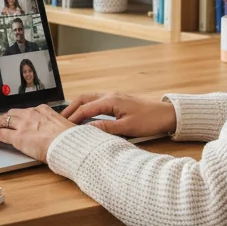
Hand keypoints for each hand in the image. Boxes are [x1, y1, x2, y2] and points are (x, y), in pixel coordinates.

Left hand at [0, 104, 74, 162]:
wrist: (68, 145)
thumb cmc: (71, 139)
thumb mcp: (65, 125)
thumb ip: (57, 125)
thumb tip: (61, 130)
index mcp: (43, 110)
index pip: (27, 110)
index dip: (19, 115)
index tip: (17, 118)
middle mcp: (31, 114)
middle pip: (13, 113)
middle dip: (6, 117)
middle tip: (1, 122)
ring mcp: (23, 125)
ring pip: (4, 120)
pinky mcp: (18, 137)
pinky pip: (1, 134)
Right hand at [61, 92, 175, 138]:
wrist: (166, 114)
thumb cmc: (149, 120)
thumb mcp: (127, 128)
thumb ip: (106, 128)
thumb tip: (87, 130)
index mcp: (110, 100)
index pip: (85, 108)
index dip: (73, 118)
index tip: (63, 127)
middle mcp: (109, 95)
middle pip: (83, 98)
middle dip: (71, 108)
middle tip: (60, 120)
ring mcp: (113, 96)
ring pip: (89, 98)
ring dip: (78, 106)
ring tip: (69, 117)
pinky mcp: (117, 100)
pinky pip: (96, 100)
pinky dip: (87, 106)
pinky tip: (85, 115)